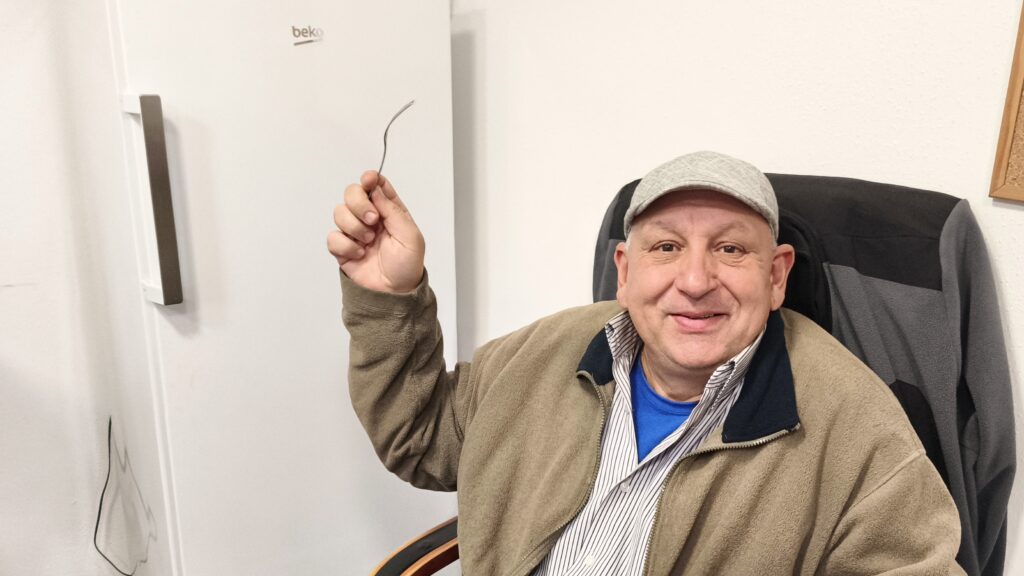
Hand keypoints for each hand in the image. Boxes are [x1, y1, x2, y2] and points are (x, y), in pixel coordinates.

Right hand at [327, 171, 424, 292]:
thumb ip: (393, 210)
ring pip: (339, 212)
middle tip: (373, 220)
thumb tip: (376, 189)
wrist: (393, 294)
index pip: (375, 186)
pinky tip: (359, 254)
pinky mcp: (342, 248)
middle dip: (359, 203)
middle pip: (351, 193)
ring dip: (354, 227)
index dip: (370, 179)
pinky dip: (345, 245)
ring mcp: (354, 232)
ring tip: (369, 242)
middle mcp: (370, 218)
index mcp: (389, 211)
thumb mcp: (410, 236)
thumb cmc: (407, 266)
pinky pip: (333, 236)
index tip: (368, 180)